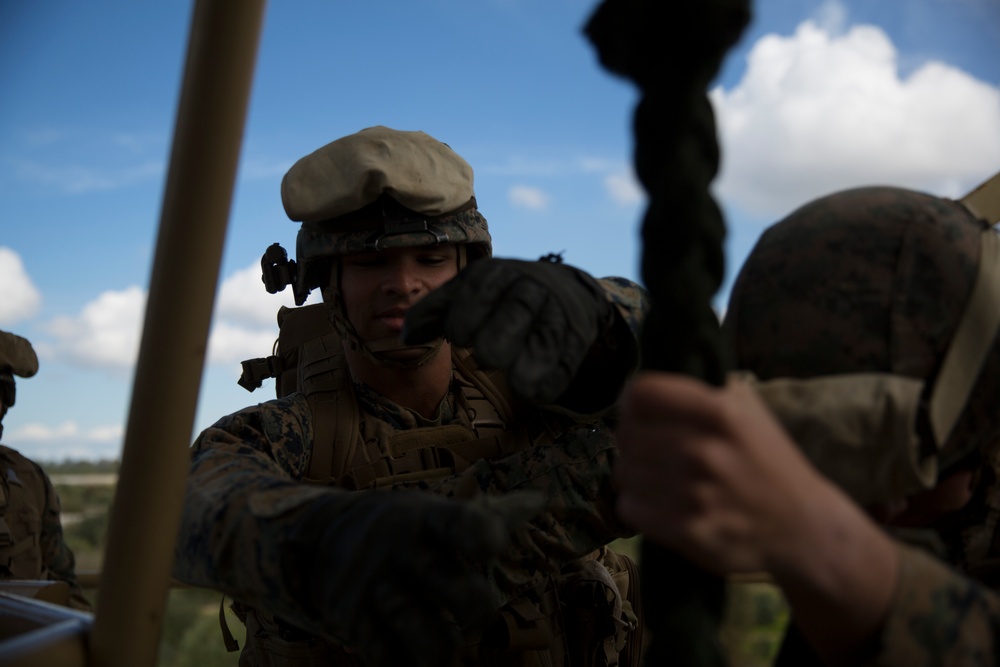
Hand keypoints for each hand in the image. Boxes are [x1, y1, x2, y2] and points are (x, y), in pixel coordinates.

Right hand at [287, 490, 544, 666]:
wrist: (318, 537)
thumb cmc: (401, 527)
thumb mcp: (438, 512)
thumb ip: (493, 513)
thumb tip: (543, 499)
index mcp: (430, 519)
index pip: (467, 526)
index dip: (485, 541)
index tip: (486, 550)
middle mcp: (404, 550)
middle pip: (466, 599)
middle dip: (479, 613)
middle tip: (471, 612)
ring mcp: (377, 587)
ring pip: (434, 645)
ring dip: (445, 652)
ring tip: (442, 644)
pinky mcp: (353, 620)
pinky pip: (390, 662)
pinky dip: (406, 665)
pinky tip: (406, 652)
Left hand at [402, 256, 614, 404]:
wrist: (564, 288)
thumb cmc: (501, 295)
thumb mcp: (467, 291)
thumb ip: (433, 311)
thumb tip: (404, 338)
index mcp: (495, 275)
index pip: (474, 299)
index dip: (462, 323)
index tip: (458, 336)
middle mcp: (528, 290)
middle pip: (508, 324)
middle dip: (493, 344)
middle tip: (487, 353)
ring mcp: (555, 315)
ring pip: (539, 345)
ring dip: (522, 368)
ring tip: (513, 377)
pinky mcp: (575, 341)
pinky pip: (561, 367)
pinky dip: (546, 383)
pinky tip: (533, 391)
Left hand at [613, 372, 834, 573]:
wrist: (804, 529)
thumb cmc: (770, 464)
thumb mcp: (749, 412)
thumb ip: (701, 393)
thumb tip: (643, 388)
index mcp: (720, 412)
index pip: (642, 394)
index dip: (631, 402)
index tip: (636, 413)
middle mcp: (703, 449)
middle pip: (627, 434)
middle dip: (631, 442)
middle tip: (647, 451)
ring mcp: (694, 492)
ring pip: (623, 473)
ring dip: (633, 476)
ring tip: (656, 480)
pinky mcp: (686, 530)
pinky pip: (630, 508)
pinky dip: (637, 506)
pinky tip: (658, 504)